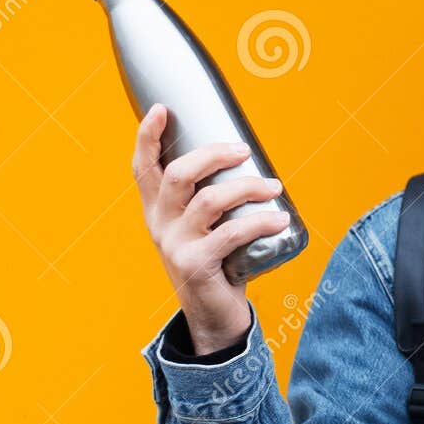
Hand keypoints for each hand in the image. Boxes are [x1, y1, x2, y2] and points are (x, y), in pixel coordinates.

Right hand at [132, 103, 290, 353]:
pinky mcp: (196, 265)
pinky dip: (260, 222)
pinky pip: (230, 235)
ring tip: (275, 187)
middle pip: (177, 175)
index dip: (147, 136)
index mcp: (157, 210)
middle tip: (245, 150)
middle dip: (213, 155)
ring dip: (247, 188)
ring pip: (208, 201)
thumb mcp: (205, 227)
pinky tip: (281, 217)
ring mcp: (175, 245)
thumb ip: (213, 198)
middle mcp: (159, 224)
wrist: (213, 315)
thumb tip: (249, 158)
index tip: (163, 108)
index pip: (143, 168)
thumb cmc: (217, 261)